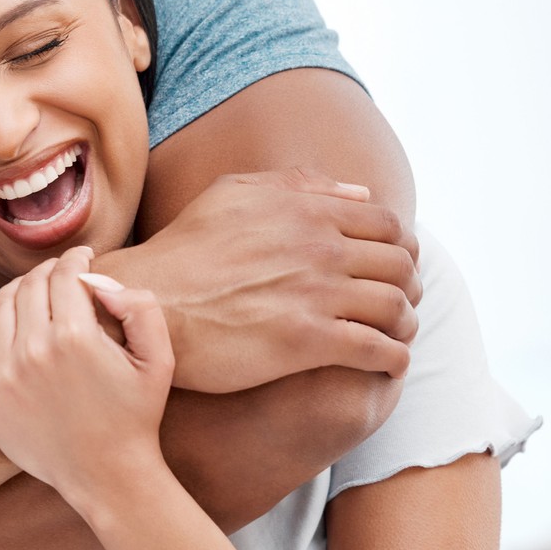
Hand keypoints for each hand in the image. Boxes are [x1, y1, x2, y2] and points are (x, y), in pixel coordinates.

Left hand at [0, 248, 173, 509]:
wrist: (105, 475)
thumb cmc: (135, 416)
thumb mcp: (158, 359)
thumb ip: (139, 307)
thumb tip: (98, 278)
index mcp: (75, 337)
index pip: (65, 276)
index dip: (75, 258)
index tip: (82, 256)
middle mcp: (33, 351)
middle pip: (29, 287)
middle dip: (47, 271)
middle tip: (60, 273)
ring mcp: (3, 375)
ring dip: (15, 289)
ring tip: (31, 288)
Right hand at [120, 169, 418, 392]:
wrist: (142, 303)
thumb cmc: (181, 251)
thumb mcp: (230, 195)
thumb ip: (297, 185)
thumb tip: (360, 191)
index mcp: (306, 211)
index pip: (388, 225)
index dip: (400, 248)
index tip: (390, 269)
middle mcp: (318, 248)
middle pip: (401, 266)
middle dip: (408, 287)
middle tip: (397, 306)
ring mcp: (314, 294)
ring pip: (396, 307)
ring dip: (405, 324)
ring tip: (394, 337)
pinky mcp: (305, 341)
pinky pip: (376, 349)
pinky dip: (392, 358)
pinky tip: (384, 364)